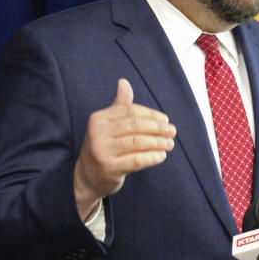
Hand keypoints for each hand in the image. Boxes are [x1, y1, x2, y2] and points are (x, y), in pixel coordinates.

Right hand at [73, 79, 175, 218]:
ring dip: (158, 142)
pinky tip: (161, 156)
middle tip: (172, 132)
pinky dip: (151, 157)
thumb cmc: (103, 147)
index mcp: (99, 118)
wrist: (86, 177)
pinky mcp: (109, 168)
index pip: (130, 110)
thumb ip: (119, 106)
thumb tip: (124, 82)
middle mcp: (98, 132)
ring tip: (170, 144)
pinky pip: (136, 160)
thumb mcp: (107, 125)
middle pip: (135, 125)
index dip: (151, 114)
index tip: (165, 120)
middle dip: (158, 127)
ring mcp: (102, 151)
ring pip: (137, 142)